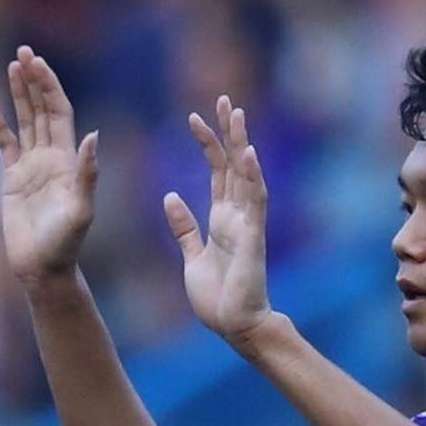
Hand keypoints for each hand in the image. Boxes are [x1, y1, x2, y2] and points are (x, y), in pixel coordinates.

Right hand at [0, 46, 98, 283]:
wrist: (43, 269)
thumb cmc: (65, 245)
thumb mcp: (81, 211)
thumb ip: (88, 173)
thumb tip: (94, 135)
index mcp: (68, 159)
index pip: (59, 112)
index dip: (49, 86)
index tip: (37, 64)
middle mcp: (51, 157)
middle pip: (42, 108)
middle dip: (34, 80)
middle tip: (24, 51)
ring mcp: (31, 166)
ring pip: (25, 120)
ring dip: (19, 93)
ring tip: (12, 65)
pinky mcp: (13, 179)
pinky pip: (4, 143)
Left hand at [165, 98, 276, 345]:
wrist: (234, 327)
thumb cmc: (217, 298)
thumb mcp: (192, 257)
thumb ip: (185, 227)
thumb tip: (171, 196)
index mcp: (222, 219)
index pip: (216, 172)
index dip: (207, 143)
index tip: (194, 116)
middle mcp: (237, 215)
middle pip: (233, 164)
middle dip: (227, 132)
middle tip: (222, 98)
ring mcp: (248, 224)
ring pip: (246, 174)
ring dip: (241, 144)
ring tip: (236, 113)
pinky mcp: (253, 237)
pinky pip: (255, 202)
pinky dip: (252, 177)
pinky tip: (247, 153)